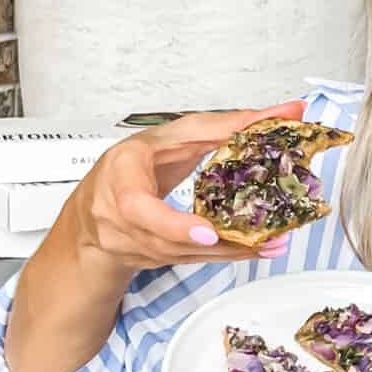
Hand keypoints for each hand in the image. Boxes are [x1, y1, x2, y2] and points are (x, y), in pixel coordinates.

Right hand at [68, 99, 307, 274]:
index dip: (173, 224)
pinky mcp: (151, 257)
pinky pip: (190, 259)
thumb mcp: (165, 138)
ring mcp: (134, 242)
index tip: (208, 233)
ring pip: (182, 254)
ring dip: (228, 250)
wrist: (92, 213)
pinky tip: (256, 249)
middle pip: (160, 239)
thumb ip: (218, 127)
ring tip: (269, 244)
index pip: (138, 203)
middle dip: (201, 244)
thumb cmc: (128, 168)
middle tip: (242, 242)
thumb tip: (280, 112)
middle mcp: (121, 216)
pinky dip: (225, 254)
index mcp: (120, 176)